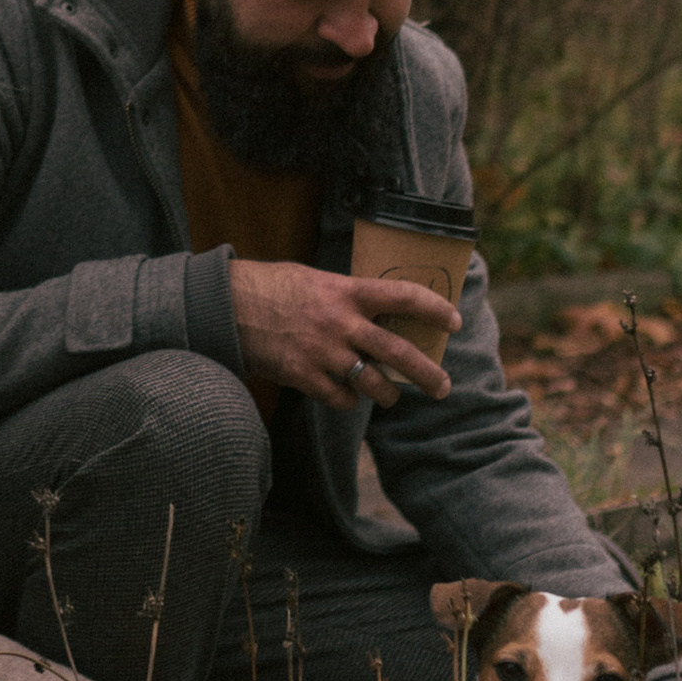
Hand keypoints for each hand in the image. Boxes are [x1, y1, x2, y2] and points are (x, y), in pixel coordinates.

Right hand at [229, 262, 456, 411]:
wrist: (227, 306)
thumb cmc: (271, 286)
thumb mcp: (316, 279)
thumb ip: (347, 295)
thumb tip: (378, 308)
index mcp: (347, 292)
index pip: (404, 297)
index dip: (434, 309)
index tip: (453, 321)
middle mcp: (342, 323)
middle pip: (399, 353)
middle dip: (427, 375)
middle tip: (443, 387)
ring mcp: (324, 353)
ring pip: (374, 385)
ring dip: (388, 395)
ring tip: (391, 397)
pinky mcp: (305, 377)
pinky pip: (341, 399)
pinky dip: (348, 401)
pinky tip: (346, 396)